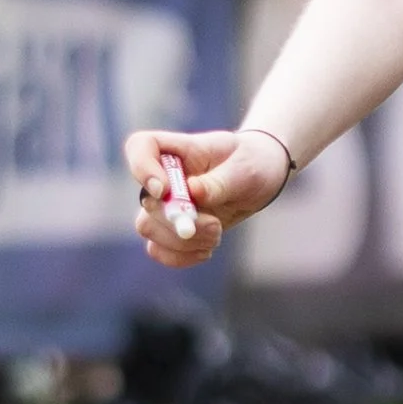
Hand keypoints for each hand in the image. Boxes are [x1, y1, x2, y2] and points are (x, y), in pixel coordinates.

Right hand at [124, 125, 291, 267]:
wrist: (262, 178)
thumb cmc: (253, 162)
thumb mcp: (246, 168)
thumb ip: (220, 180)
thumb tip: (193, 191)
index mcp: (179, 149)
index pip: (140, 146)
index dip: (142, 169)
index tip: (165, 190)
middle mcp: (164, 176)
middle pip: (145, 199)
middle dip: (177, 219)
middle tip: (215, 225)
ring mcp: (164, 204)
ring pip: (148, 228)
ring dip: (183, 241)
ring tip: (217, 232)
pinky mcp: (170, 230)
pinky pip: (158, 250)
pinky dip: (180, 256)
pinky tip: (206, 249)